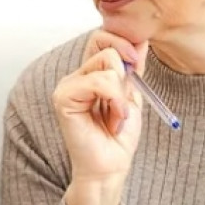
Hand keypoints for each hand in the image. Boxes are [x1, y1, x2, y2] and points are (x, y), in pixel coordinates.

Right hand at [51, 31, 147, 204]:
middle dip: (126, 68)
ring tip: (117, 115)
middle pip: (105, 44)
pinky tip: (113, 119)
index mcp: (89, 73)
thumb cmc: (118, 137)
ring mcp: (68, 86)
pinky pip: (100, 82)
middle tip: (126, 97)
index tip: (137, 64)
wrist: (111, 166)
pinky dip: (115, 100)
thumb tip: (141, 38)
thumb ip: (133, 67)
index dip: (124, 43)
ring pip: (107, 62)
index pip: (103, 37)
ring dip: (122, 92)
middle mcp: (76, 76)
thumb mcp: (132, 94)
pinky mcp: (64, 98)